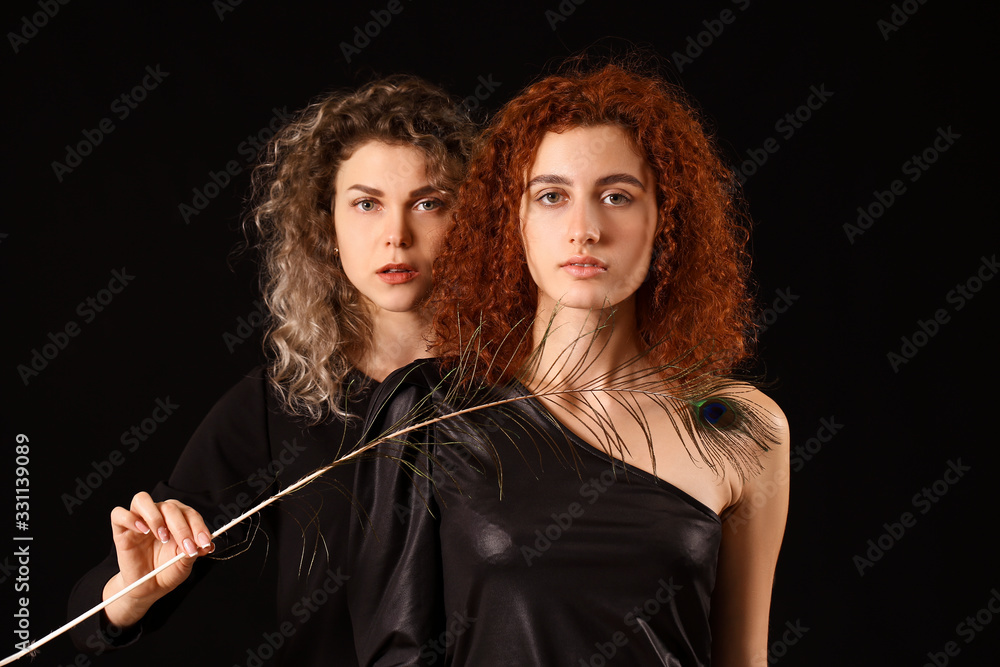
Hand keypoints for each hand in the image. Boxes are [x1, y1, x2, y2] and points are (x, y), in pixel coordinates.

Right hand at [101, 492, 213, 627]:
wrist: (147, 588)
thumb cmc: (167, 571)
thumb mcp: (184, 563)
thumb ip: (193, 551)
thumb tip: (205, 544)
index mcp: (177, 519)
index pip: (189, 513)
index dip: (199, 526)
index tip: (204, 543)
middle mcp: (158, 515)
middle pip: (169, 507)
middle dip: (182, 527)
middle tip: (187, 546)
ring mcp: (139, 520)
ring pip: (142, 499)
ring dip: (156, 517)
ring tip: (163, 537)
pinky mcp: (121, 530)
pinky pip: (119, 514)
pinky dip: (131, 519)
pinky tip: (143, 531)